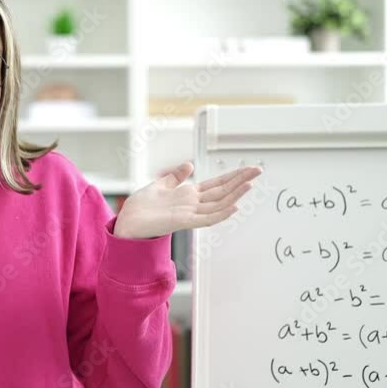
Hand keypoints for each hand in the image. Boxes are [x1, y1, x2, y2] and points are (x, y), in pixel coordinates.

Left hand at [113, 162, 261, 239]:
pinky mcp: (183, 222)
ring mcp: (190, 213)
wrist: (128, 222)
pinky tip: (233, 206)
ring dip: (235, 194)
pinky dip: (221, 213)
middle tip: (258, 170)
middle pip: (223, 191)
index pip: (217, 184)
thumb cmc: (141, 208)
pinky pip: (206, 218)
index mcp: (188, 195)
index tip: (247, 168)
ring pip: (219, 203)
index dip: (233, 176)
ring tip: (250, 184)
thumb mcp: (160, 185)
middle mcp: (193, 204)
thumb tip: (189, 165)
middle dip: (241, 180)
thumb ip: (176, 176)